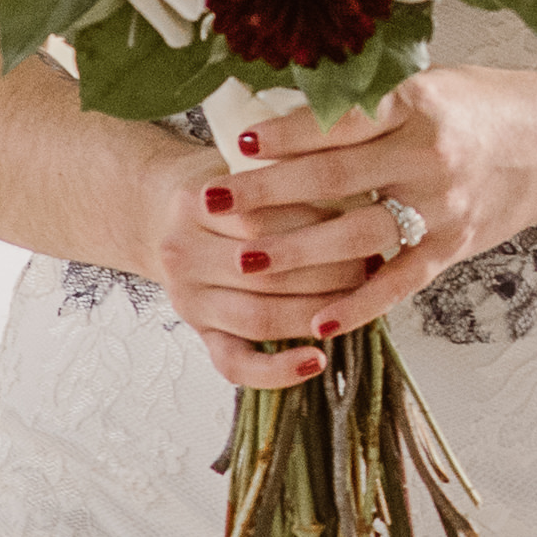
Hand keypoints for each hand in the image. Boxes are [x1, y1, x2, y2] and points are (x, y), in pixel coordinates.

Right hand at [126, 124, 372, 392]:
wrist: (161, 212)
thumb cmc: (227, 185)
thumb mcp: (250, 165)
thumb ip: (291, 176)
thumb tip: (364, 201)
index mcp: (196, 202)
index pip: (265, 219)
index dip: (320, 223)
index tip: (366, 220)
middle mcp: (182, 254)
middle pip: (264, 271)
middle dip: (328, 271)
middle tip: (374, 265)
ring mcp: (188, 299)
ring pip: (258, 317)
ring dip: (315, 313)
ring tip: (357, 303)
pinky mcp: (199, 333)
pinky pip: (235, 364)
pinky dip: (276, 371)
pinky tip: (316, 362)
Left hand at [200, 68, 536, 364]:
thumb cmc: (487, 105)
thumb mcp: (429, 84)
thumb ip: (370, 106)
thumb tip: (293, 121)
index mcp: (417, 105)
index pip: (336, 122)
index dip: (283, 134)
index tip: (238, 143)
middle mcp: (428, 156)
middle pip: (332, 177)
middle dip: (266, 191)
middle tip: (213, 200)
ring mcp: (443, 206)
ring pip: (356, 234)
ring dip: (296, 251)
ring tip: (245, 259)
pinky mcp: (455, 246)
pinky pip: (399, 281)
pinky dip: (359, 304)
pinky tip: (319, 320)